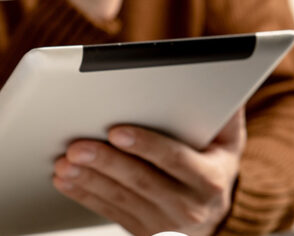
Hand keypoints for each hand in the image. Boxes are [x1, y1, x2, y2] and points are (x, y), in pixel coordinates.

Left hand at [53, 111, 245, 235]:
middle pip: (141, 180)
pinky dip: (85, 195)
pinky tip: (68, 180)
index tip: (117, 131)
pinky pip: (109, 212)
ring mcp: (164, 222)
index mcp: (210, 179)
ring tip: (65, 162)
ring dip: (89, 179)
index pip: (175, 159)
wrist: (212, 214)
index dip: (146, 145)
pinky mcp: (142, 231)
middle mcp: (189, 206)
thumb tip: (219, 74)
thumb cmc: (214, 166)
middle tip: (77, 145)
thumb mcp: (227, 140)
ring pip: (121, 198)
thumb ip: (224, 111)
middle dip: (106, 161)